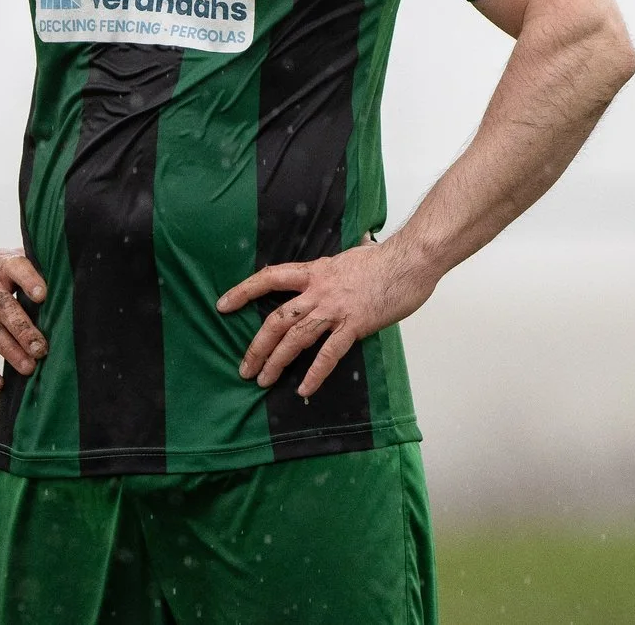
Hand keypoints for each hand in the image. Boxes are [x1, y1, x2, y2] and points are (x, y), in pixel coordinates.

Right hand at [0, 236, 47, 392]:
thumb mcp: (3, 257)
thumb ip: (30, 267)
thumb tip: (66, 277)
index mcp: (0, 266)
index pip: (16, 268)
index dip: (30, 280)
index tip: (43, 296)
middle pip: (4, 308)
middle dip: (24, 330)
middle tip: (42, 349)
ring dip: (10, 351)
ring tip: (28, 367)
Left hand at [216, 239, 436, 397]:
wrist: (411, 260)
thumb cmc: (387, 258)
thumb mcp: (354, 254)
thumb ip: (343, 262)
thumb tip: (354, 247)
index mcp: (316, 271)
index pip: (270, 278)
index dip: (244, 291)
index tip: (223, 305)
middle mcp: (319, 290)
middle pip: (277, 318)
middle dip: (257, 345)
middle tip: (244, 368)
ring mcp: (336, 308)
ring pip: (296, 337)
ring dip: (276, 361)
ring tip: (263, 381)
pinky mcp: (355, 324)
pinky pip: (329, 353)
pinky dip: (315, 372)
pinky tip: (304, 388)